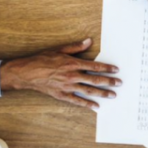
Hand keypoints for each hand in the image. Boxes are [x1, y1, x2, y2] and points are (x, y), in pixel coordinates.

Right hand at [0, 38, 120, 111]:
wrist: (27, 73)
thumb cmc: (42, 59)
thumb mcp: (59, 50)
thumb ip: (76, 47)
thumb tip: (89, 41)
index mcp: (72, 64)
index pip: (94, 66)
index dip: (107, 68)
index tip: (116, 70)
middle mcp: (72, 76)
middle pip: (95, 79)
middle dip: (109, 82)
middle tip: (119, 83)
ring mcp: (68, 87)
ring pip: (89, 91)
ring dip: (102, 93)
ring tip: (113, 95)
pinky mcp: (62, 95)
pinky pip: (77, 101)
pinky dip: (87, 104)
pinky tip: (96, 106)